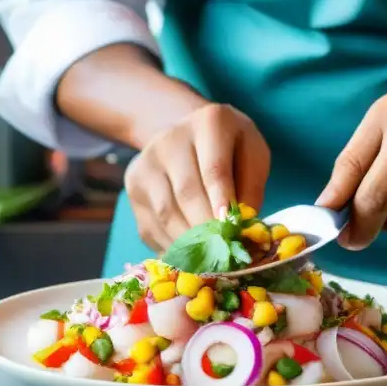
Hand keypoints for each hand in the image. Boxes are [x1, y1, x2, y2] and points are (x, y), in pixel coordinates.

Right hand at [124, 104, 270, 251]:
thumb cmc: (229, 148)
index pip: (214, 169)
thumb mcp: (252, 154)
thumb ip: (252, 186)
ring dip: (189, 244)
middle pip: (187, 193)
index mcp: (209, 123)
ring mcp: (146, 163)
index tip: (231, 230)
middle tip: (226, 256)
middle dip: (208, 230)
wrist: (186, 133)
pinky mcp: (133, 187)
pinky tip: (189, 257)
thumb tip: (241, 226)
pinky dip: (171, 247)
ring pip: (166, 213)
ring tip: (210, 262)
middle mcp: (169, 139)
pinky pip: (151, 226)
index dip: (222, 202)